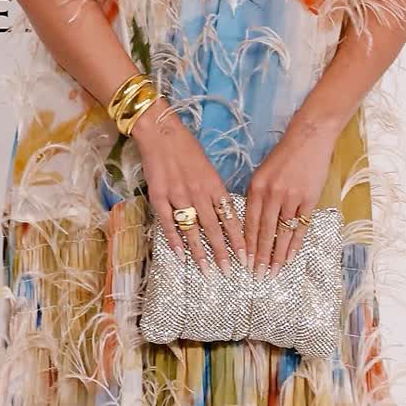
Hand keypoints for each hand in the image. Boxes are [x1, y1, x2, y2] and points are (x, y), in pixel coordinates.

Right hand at [131, 98, 246, 276]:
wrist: (161, 133)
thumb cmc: (187, 148)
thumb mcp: (209, 168)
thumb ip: (216, 191)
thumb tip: (224, 214)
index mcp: (214, 185)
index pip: (230, 218)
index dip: (238, 239)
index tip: (246, 257)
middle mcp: (199, 193)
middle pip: (213, 228)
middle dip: (222, 252)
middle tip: (229, 272)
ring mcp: (178, 196)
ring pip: (192, 230)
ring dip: (200, 252)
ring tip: (206, 271)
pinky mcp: (159, 197)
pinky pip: (168, 223)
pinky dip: (174, 240)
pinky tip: (180, 255)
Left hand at [243, 111, 339, 277]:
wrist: (310, 138)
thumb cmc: (285, 155)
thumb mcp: (263, 172)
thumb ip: (257, 195)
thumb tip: (253, 222)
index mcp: (256, 187)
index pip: (248, 222)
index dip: (246, 244)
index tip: (244, 262)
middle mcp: (271, 194)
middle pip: (263, 231)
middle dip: (260, 256)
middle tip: (257, 275)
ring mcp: (291, 198)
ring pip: (282, 232)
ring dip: (277, 255)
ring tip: (274, 271)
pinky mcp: (308, 199)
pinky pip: (300, 227)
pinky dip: (295, 243)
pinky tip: (291, 256)